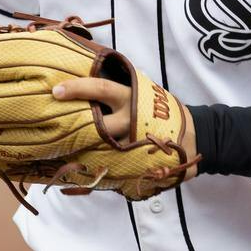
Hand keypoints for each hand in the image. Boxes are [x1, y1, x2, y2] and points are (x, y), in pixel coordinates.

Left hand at [53, 77, 197, 164]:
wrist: (197, 135)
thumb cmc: (161, 109)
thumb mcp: (144, 91)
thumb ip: (119, 90)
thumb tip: (86, 81)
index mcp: (131, 98)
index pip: (101, 89)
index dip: (78, 89)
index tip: (56, 90)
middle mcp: (131, 120)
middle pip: (98, 125)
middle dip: (75, 126)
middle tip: (53, 125)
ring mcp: (134, 144)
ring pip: (102, 149)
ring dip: (82, 150)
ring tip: (60, 151)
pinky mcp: (138, 163)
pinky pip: (113, 166)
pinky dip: (98, 166)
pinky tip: (82, 169)